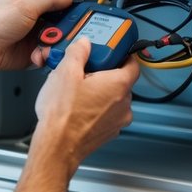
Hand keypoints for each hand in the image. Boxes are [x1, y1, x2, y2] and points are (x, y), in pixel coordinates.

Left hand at [0, 0, 76, 72]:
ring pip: (56, 27)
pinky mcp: (35, 45)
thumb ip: (49, 0)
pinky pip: (51, 44)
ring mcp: (32, 29)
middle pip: (55, 7)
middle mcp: (28, 12)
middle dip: (65, 11)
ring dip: (58, 31)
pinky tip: (47, 47)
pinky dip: (51, 46)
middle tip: (76, 11)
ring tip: (55, 33)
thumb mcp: (25, 7)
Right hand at [32, 38, 138, 175]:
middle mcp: (124, 104)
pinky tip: (77, 108)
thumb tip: (83, 44)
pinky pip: (106, 115)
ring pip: (113, 100)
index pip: (133, 64)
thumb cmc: (63, 115)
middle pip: (121, 82)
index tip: (113, 53)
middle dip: (104, 75)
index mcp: (119, 85)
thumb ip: (78, 53)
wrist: (57, 147)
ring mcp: (118, 121)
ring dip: (100, 93)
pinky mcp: (108, 133)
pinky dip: (96, 109)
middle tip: (85, 71)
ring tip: (77, 91)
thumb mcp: (65, 73)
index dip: (124, 56)